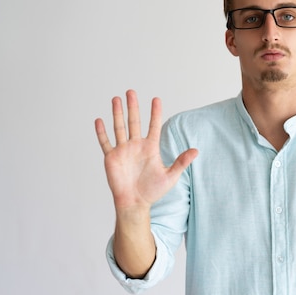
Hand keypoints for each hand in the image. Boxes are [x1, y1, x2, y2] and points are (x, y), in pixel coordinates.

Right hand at [95, 90, 197, 211]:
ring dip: (117, 114)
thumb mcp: (170, 176)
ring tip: (116, 99)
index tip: (156, 99)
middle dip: (133, 107)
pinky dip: (102, 132)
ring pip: (119, 127)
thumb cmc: (153, 191)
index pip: (154, 126)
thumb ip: (182, 162)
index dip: (155, 113)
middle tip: (131, 91)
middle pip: (134, 122)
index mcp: (150, 147)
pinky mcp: (111, 158)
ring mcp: (123, 150)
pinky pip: (105, 142)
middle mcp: (136, 146)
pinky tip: (99, 120)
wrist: (135, 203)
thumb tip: (196, 150)